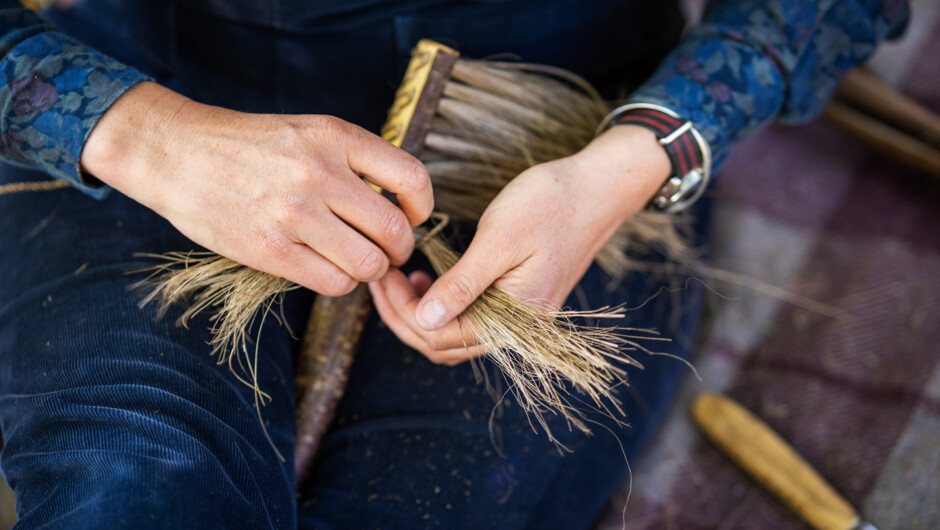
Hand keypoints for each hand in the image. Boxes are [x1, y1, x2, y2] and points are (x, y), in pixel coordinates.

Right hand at [82, 82, 432, 295]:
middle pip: (394, 231)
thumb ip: (354, 160)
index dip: (422, 207)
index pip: (412, 178)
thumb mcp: (308, 131)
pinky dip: (341, 282)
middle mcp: (319, 173)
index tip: (413, 217)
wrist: (176, 154)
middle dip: (400, 249)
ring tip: (357, 261)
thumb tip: (402, 204)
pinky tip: (329, 269)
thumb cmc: (250, 146)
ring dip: (371, 270)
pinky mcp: (270, 250)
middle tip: (389, 251)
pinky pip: (334, 283)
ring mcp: (294, 214)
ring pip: (369, 264)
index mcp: (334, 136)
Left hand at [369, 125, 670, 363]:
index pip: (441, 338)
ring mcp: (520, 318)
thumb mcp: (499, 238)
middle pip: (444, 345)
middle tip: (380, 278)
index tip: (382, 276)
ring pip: (455, 335)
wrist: (598, 187)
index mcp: (515, 319)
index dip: (403, 313)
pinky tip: (427, 280)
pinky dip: (442, 306)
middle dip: (405, 317)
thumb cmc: (551, 203)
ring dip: (421, 314)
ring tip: (398, 279)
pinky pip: (472, 319)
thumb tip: (424, 321)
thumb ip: (462, 285)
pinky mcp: (518, 301)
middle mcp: (518, 329)